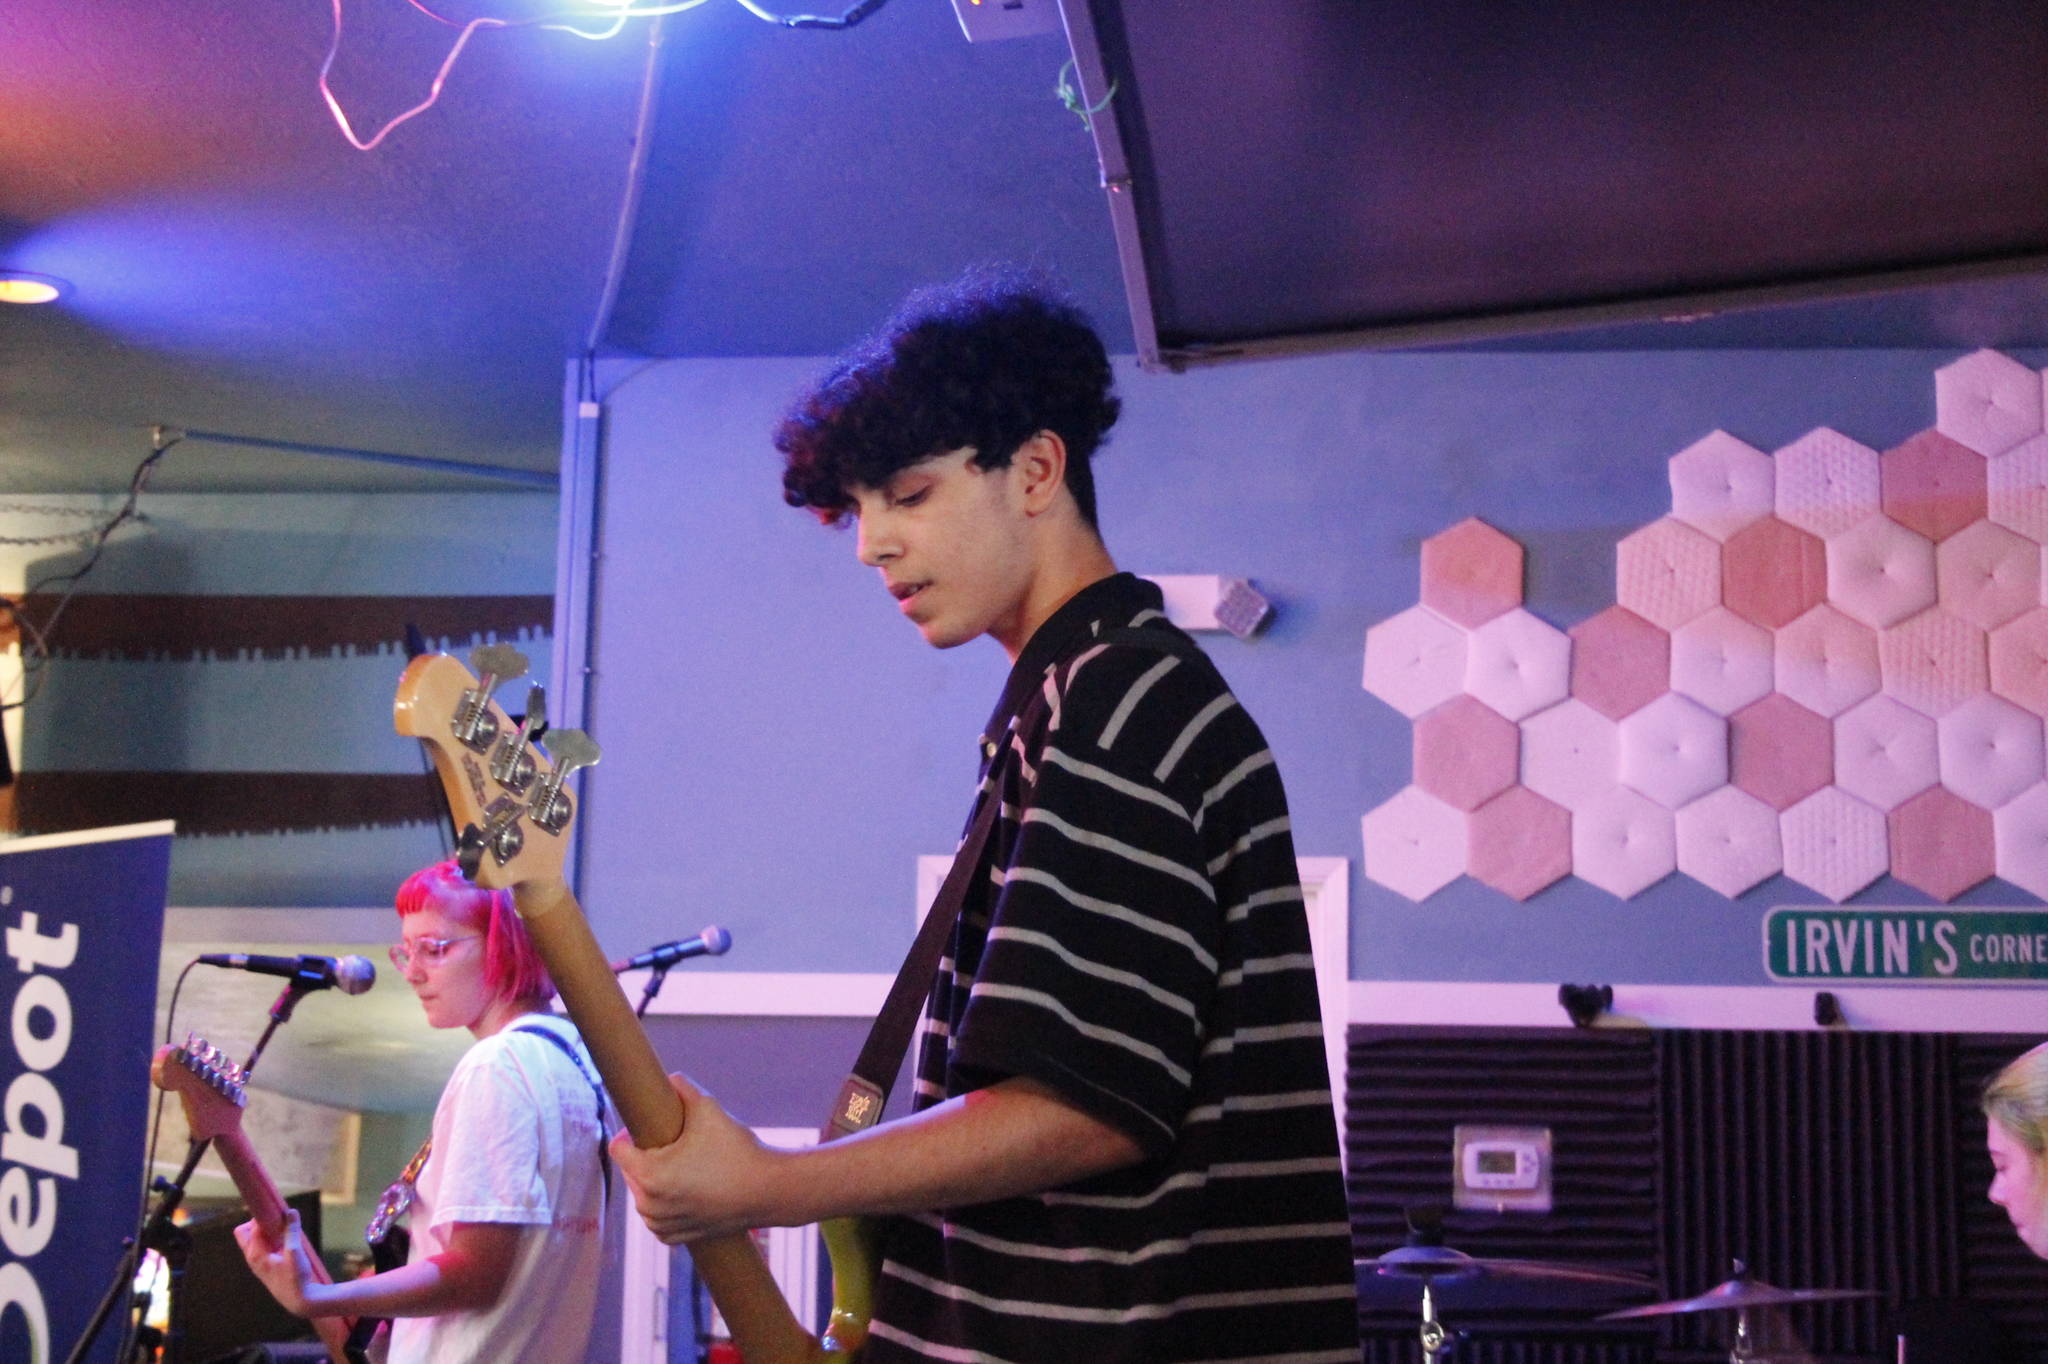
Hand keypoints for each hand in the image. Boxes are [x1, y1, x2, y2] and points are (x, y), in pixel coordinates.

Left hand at [234, 1209, 330, 1317]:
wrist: (299, 1300)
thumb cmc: (295, 1278)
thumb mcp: (295, 1252)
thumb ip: (291, 1231)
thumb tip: (290, 1211)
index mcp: (255, 1254)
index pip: (253, 1228)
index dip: (264, 1216)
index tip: (277, 1209)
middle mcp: (252, 1257)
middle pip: (244, 1232)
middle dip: (258, 1222)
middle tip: (278, 1219)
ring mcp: (257, 1261)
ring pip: (253, 1239)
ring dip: (265, 1230)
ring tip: (284, 1228)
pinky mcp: (265, 1264)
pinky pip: (261, 1245)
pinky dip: (270, 1238)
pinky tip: (285, 1239)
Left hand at [610, 1073, 789, 1243]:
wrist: (768, 1191)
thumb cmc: (737, 1150)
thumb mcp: (708, 1108)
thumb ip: (683, 1087)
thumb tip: (670, 1078)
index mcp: (648, 1176)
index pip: (618, 1148)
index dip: (632, 1130)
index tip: (653, 1125)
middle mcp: (648, 1206)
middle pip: (631, 1170)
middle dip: (646, 1155)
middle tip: (677, 1144)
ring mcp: (660, 1225)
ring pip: (643, 1193)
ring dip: (654, 1179)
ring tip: (684, 1165)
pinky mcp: (673, 1238)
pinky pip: (657, 1214)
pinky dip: (665, 1202)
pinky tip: (686, 1187)